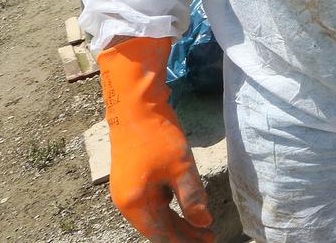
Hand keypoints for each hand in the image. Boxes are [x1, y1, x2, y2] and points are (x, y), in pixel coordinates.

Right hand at [97, 37, 213, 242]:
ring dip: (178, 220)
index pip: (162, 234)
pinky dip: (170, 206)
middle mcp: (126, 202)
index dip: (185, 241)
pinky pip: (152, 200)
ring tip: (202, 225)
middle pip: (158, 227)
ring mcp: (126, 189)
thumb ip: (192, 197)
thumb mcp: (181, 167)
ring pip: (155, 214)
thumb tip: (204, 223)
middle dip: (183, 233)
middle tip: (209, 237)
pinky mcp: (131, 178)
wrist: (135, 106)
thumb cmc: (158, 137)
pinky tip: (185, 204)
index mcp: (135, 204)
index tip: (207, 242)